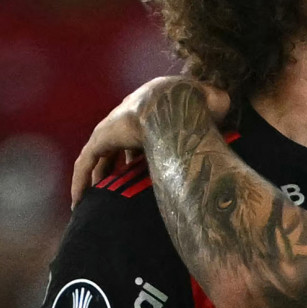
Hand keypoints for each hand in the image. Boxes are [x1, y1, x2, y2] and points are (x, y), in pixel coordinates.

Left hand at [71, 75, 229, 205]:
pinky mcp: (101, 137)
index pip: (140, 132)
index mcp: (151, 106)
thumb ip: (218, 113)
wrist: (183, 105)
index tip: (143, 170)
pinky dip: (80, 182)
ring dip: (95, 178)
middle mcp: (127, 113)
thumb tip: (228, 119)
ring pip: (96, 156)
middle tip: (117, 190)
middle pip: (115, 146)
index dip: (140, 152)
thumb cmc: (202, 107)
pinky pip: (85, 163)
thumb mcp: (216, 107)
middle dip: (115, 167)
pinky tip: (79, 202)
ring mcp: (112, 125)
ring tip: (93, 202)